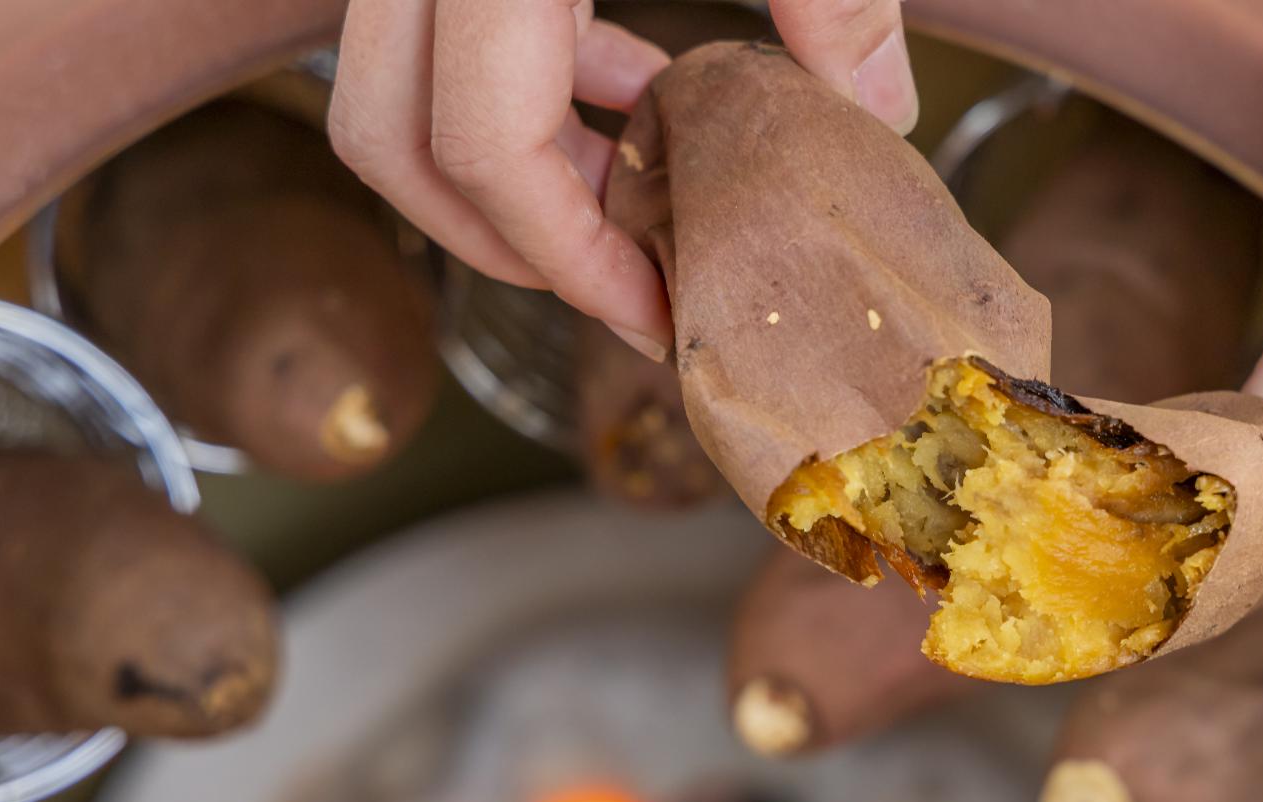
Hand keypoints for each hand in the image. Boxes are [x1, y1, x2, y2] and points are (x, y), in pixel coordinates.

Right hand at [328, 0, 918, 361]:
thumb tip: (875, 110)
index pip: (481, 141)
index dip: (568, 253)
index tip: (656, 308)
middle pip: (387, 134)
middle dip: (502, 236)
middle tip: (620, 284)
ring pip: (390, 88)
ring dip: (504, 164)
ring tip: (634, 193)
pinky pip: (431, 31)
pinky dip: (512, 83)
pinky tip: (622, 88)